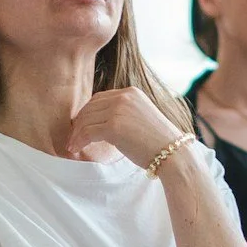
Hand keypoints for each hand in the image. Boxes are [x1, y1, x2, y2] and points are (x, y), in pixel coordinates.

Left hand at [67, 87, 188, 168]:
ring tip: (72, 145)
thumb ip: (123, 114)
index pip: (100, 98)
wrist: (173, 153)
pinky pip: (88, 132)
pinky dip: (79, 141)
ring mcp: (119, 110)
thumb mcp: (140, 118)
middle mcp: (124, 97)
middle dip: (79, 123)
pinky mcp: (114, 126)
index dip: (87, 113)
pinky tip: (76, 149)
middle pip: (90, 107)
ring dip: (77, 133)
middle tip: (73, 137)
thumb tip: (100, 123)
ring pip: (86, 119)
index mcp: (131, 92)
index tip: (81, 126)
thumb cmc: (158, 142)